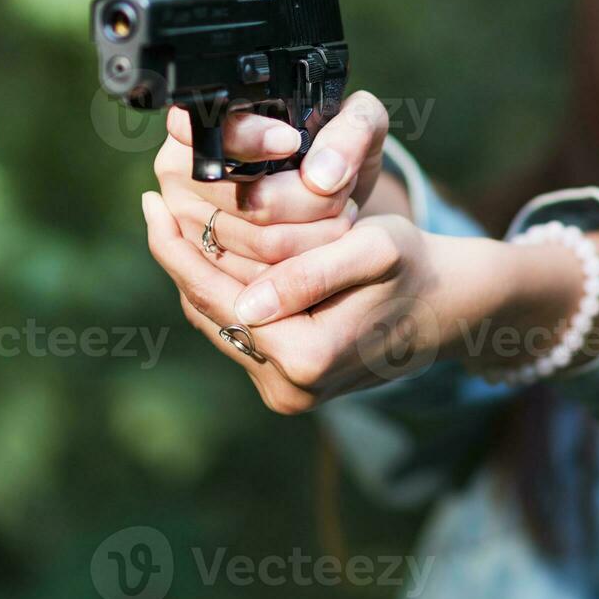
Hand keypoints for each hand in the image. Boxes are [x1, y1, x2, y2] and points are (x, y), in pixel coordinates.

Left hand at [142, 198, 465, 411]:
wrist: (448, 308)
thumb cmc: (414, 267)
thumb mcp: (373, 251)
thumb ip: (310, 276)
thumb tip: (246, 306)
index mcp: (306, 358)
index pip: (216, 299)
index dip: (178, 250)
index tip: (150, 203)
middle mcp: (290, 389)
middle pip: (210, 314)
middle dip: (179, 257)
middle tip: (151, 204)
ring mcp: (288, 395)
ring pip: (220, 325)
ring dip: (195, 274)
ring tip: (170, 222)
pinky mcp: (289, 387)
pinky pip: (239, 334)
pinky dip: (221, 294)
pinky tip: (209, 255)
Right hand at [152, 90, 398, 276]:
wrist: (323, 192)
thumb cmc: (332, 149)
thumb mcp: (357, 123)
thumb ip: (350, 131)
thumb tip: (321, 176)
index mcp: (204, 122)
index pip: (212, 130)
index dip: (251, 139)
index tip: (292, 142)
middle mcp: (181, 171)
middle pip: (250, 200)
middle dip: (311, 202)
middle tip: (340, 193)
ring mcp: (188, 222)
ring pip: (262, 243)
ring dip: (316, 236)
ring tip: (339, 217)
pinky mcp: (207, 265)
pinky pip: (262, 277)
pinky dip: (304, 266)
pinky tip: (321, 245)